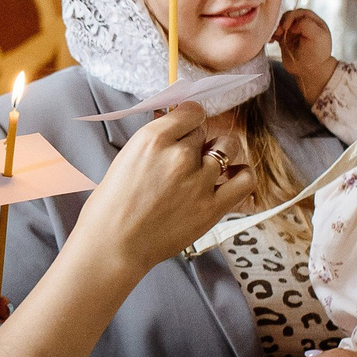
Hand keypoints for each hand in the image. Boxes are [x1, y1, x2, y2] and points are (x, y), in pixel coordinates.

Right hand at [69, 103, 242, 270]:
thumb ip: (156, 142)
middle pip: (205, 132)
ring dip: (220, 154)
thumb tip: (175, 125)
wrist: (113, 246)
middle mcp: (179, 155)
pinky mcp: (213, 207)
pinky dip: (241, 175)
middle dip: (197, 143)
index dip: (190, 120)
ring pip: (228, 148)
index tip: (187, 129)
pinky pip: (245, 179)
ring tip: (208, 169)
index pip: (191, 111)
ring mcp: (199, 181)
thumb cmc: (112, 206)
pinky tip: (230, 179)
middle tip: (184, 161)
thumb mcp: (127, 158)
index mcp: (153, 139)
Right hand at [274, 8, 336, 105]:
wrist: (310, 72)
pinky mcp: (284, 39)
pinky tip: (270, 41)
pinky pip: (276, 33)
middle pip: (289, 16)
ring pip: (281, 23)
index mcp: (314, 22)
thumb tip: (292, 24)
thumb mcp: (318, 37)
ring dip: (276, 27)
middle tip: (280, 31)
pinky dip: (271, 34)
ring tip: (274, 36)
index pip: (300, 13)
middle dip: (283, 21)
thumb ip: (307, 25)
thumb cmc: (317, 55)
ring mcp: (293, 32)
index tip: (289, 28)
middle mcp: (303, 25)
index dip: (293, 17)